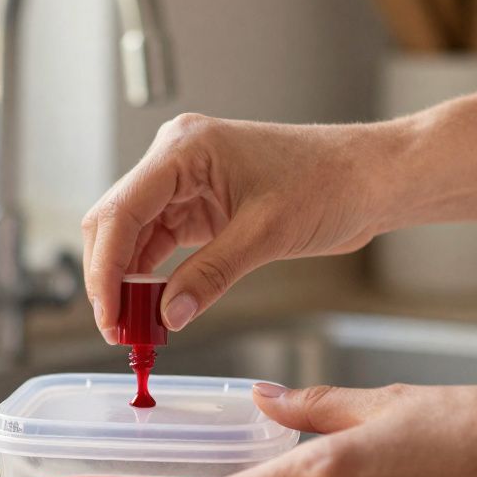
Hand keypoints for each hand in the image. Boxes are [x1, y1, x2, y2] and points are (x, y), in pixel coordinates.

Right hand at [81, 115, 400, 341]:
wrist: (371, 177)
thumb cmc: (331, 183)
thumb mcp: (266, 234)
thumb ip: (210, 275)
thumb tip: (168, 315)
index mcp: (183, 149)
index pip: (120, 211)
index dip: (105, 269)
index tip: (108, 314)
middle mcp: (174, 159)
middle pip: (114, 221)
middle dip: (109, 276)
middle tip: (118, 327)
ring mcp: (183, 181)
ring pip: (130, 235)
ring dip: (127, 280)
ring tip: (134, 325)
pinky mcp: (197, 204)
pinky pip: (157, 241)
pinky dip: (150, 276)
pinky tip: (153, 306)